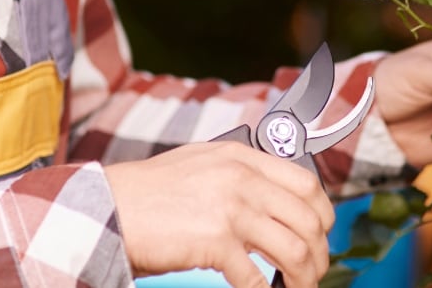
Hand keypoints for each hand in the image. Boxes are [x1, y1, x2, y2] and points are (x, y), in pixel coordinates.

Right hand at [106, 141, 335, 287]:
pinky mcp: (215, 241)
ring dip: (304, 276)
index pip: (306, 182)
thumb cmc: (149, 193)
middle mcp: (241, 178)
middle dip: (319, 252)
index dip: (323, 214)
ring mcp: (230, 208)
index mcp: (240, 156)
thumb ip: (238, 174)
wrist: (108, 207)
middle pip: (308, 218)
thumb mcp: (201, 165)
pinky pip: (258, 277)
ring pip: (294, 248)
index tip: (321, 234)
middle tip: (314, 271)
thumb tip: (274, 201)